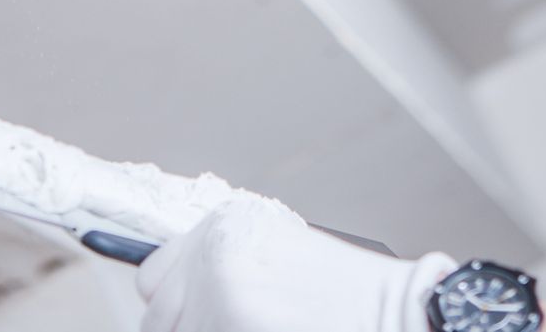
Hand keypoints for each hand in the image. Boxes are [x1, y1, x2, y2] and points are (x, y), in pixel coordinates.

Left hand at [137, 197, 455, 331]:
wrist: (394, 312)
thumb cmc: (345, 297)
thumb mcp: (276, 259)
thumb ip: (220, 270)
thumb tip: (168, 302)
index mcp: (222, 224)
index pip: (152, 279)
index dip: (176, 308)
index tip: (199, 316)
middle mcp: (213, 243)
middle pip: (156, 319)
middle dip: (191, 330)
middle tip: (242, 326)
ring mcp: (217, 282)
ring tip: (263, 328)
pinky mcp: (226, 315)